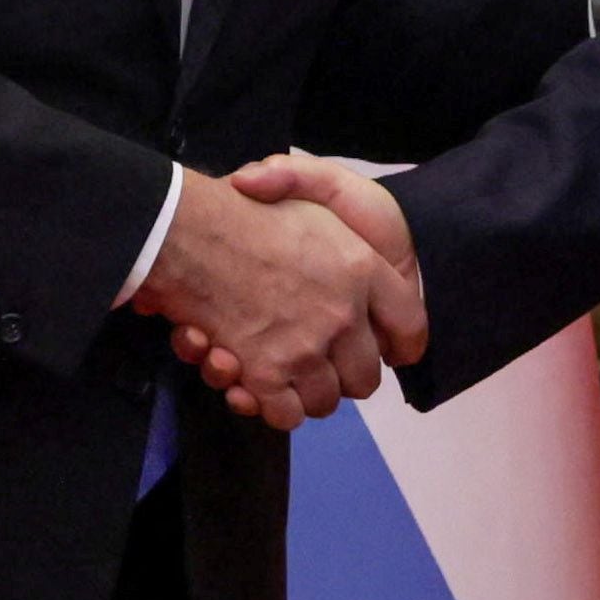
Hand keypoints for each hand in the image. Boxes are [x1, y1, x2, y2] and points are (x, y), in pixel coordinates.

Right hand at [130, 173, 411, 429]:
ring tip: (281, 369)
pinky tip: (251, 382)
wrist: (189, 226)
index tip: (389, 349)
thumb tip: (360, 267)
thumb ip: (356, 229)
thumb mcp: (313, 186)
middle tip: (321, 361)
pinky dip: (269, 406)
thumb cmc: (251, 205)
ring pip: (325, 400)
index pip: (410, 326)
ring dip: (306, 393)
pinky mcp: (264, 374)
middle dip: (346, 376)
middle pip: (365, 377)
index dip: (401, 343)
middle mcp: (343, 315)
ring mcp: (304, 349)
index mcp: (362, 269)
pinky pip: (285, 413)